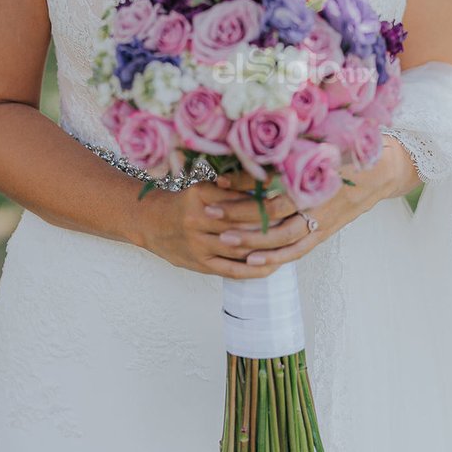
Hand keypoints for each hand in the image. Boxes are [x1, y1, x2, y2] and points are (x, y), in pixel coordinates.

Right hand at [139, 176, 301, 279]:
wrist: (151, 223)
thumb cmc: (184, 202)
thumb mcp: (203, 187)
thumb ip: (231, 186)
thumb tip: (268, 181)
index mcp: (200, 195)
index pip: (240, 199)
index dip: (267, 201)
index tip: (290, 199)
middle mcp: (198, 219)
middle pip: (243, 224)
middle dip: (272, 224)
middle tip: (300, 222)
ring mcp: (198, 244)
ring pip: (240, 248)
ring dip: (267, 248)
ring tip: (292, 244)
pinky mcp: (200, 264)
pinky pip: (232, 270)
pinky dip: (254, 270)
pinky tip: (273, 265)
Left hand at [195, 137, 417, 270]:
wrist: (384, 169)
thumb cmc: (349, 147)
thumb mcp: (325, 134)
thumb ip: (294, 137)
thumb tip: (254, 127)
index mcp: (314, 170)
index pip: (273, 180)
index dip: (243, 181)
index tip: (217, 179)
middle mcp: (317, 197)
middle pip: (271, 211)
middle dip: (237, 212)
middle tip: (207, 210)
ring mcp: (322, 219)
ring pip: (282, 235)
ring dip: (250, 239)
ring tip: (222, 238)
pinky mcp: (325, 233)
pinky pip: (298, 250)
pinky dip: (275, 257)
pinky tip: (252, 260)